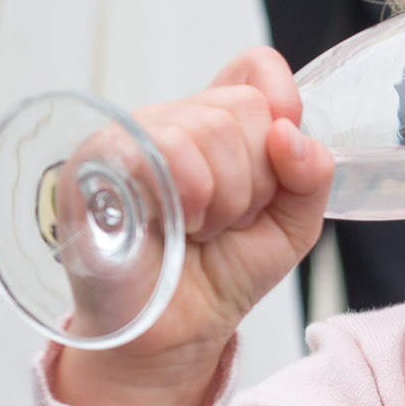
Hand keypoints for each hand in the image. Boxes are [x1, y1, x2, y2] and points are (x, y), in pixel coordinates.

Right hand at [53, 49, 333, 405]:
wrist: (172, 337)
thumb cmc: (221, 278)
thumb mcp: (290, 227)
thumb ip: (311, 176)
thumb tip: (293, 134)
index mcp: (217, 128)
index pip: (255, 68)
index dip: (281, 101)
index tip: (283, 156)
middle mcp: (172, 122)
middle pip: (243, 106)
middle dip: (257, 180)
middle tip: (227, 221)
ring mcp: (130, 137)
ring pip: (208, 126)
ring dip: (224, 197)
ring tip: (199, 230)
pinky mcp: (94, 163)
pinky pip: (158, 146)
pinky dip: (187, 193)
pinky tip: (176, 225)